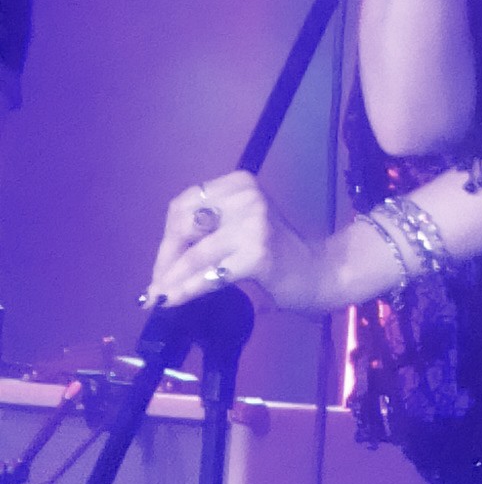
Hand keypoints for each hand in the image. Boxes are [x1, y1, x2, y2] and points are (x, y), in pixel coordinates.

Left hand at [143, 172, 334, 314]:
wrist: (321, 273)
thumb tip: (164, 258)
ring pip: (196, 253)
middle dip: (166, 258)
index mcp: (239, 183)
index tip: (161, 263)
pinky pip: (212, 274)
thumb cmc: (280, 253)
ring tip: (159, 297)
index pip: (185, 204)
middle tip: (157, 285)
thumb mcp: (241, 227)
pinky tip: (175, 300)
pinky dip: (189, 288)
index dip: (167, 236)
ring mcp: (254, 224)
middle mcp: (246, 196)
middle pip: (186, 225)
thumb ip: (209, 231)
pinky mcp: (258, 253)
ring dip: (172, 278)